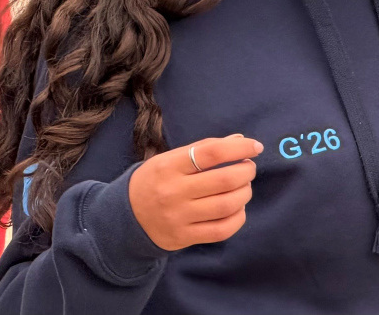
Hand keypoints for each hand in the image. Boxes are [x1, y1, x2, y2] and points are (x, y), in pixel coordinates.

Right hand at [128, 134, 261, 250]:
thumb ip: (204, 149)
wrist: (123, 218)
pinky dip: (238, 218)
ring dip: (245, 193)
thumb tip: (240, 140)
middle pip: (224, 180)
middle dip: (246, 171)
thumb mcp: (170, 159)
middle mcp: (173, 192)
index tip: (255, 147)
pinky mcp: (183, 237)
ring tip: (244, 187)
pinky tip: (237, 208)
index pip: (211, 152)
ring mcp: (178, 217)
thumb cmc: (155, 181)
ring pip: (227, 205)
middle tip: (248, 168)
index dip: (240, 148)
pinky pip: (221, 230)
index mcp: (168, 166)